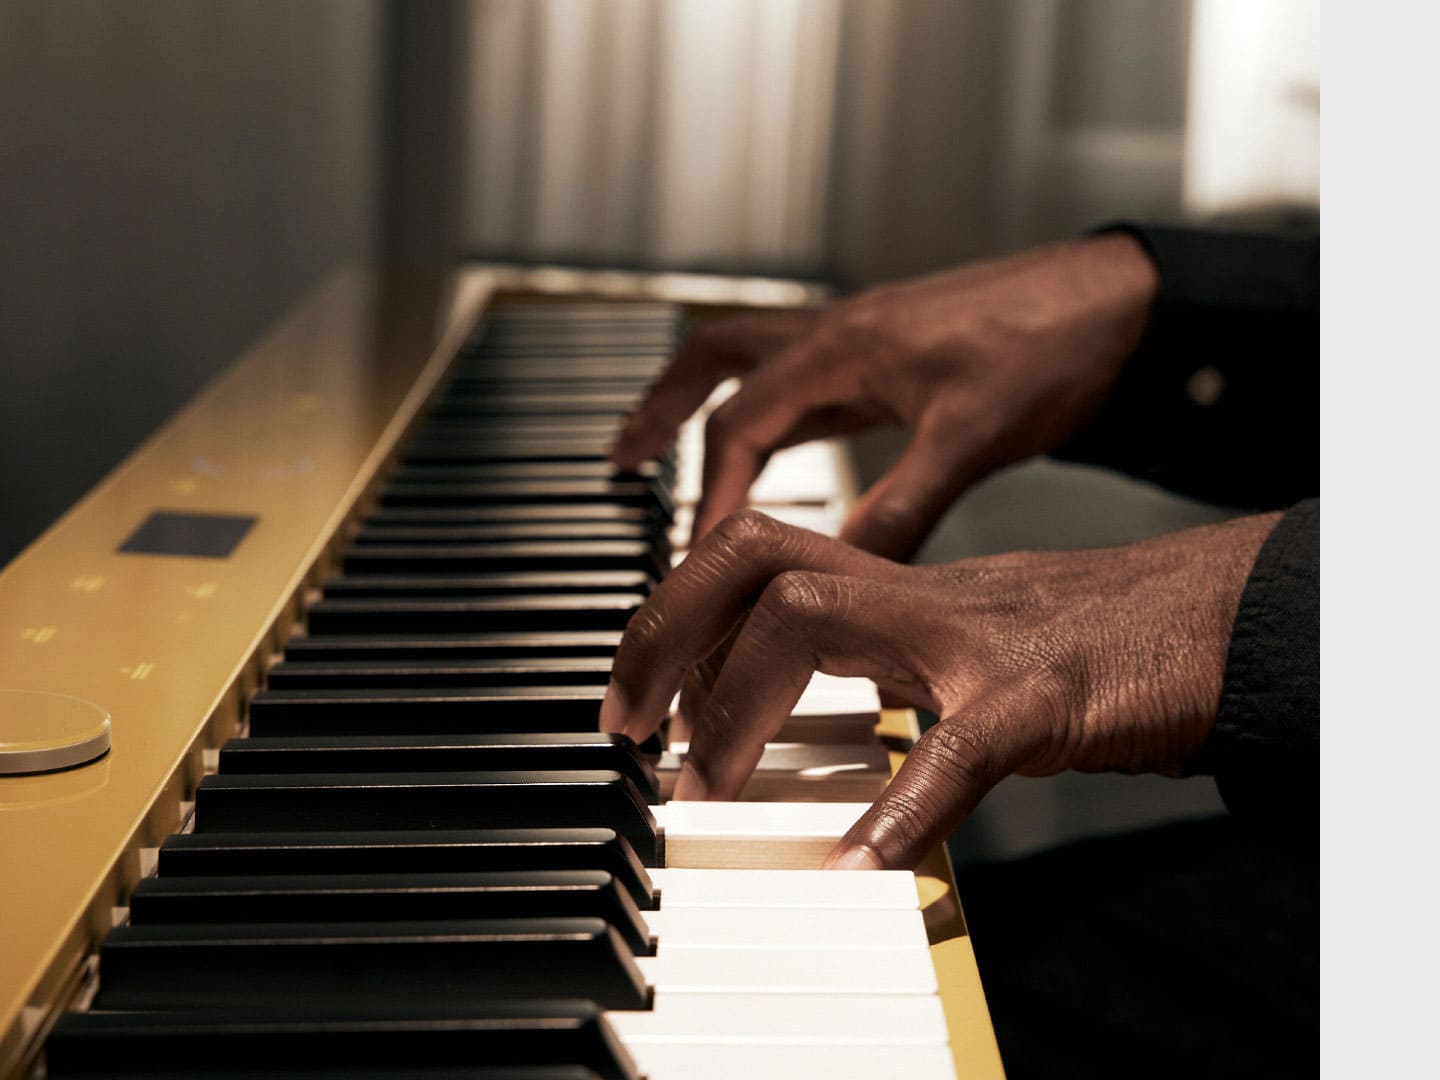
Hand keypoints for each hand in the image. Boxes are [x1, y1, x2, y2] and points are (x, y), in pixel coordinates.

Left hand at [599, 508, 1279, 869]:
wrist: (1227, 616)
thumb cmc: (1103, 639)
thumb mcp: (971, 639)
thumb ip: (889, 662)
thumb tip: (803, 708)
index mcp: (905, 586)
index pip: (760, 554)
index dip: (676, 610)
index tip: (633, 689)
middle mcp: (924, 596)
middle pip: (759, 560)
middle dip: (668, 634)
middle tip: (627, 724)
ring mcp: (979, 638)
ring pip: (819, 620)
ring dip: (739, 709)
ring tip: (708, 788)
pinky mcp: (1044, 699)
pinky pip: (955, 751)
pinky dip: (897, 811)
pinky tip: (856, 866)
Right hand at [610, 233, 1159, 560]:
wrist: (1117, 299)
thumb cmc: (1051, 345)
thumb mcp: (970, 437)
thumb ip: (901, 508)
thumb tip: (840, 576)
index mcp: (844, 349)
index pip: (742, 425)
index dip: (712, 498)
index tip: (698, 559)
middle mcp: (838, 334)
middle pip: (717, 359)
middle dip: (663, 410)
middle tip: (620, 458)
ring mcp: (861, 339)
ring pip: (752, 359)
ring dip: (703, 399)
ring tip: (660, 441)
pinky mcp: (888, 353)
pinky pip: (800, 376)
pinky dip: (766, 409)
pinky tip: (771, 440)